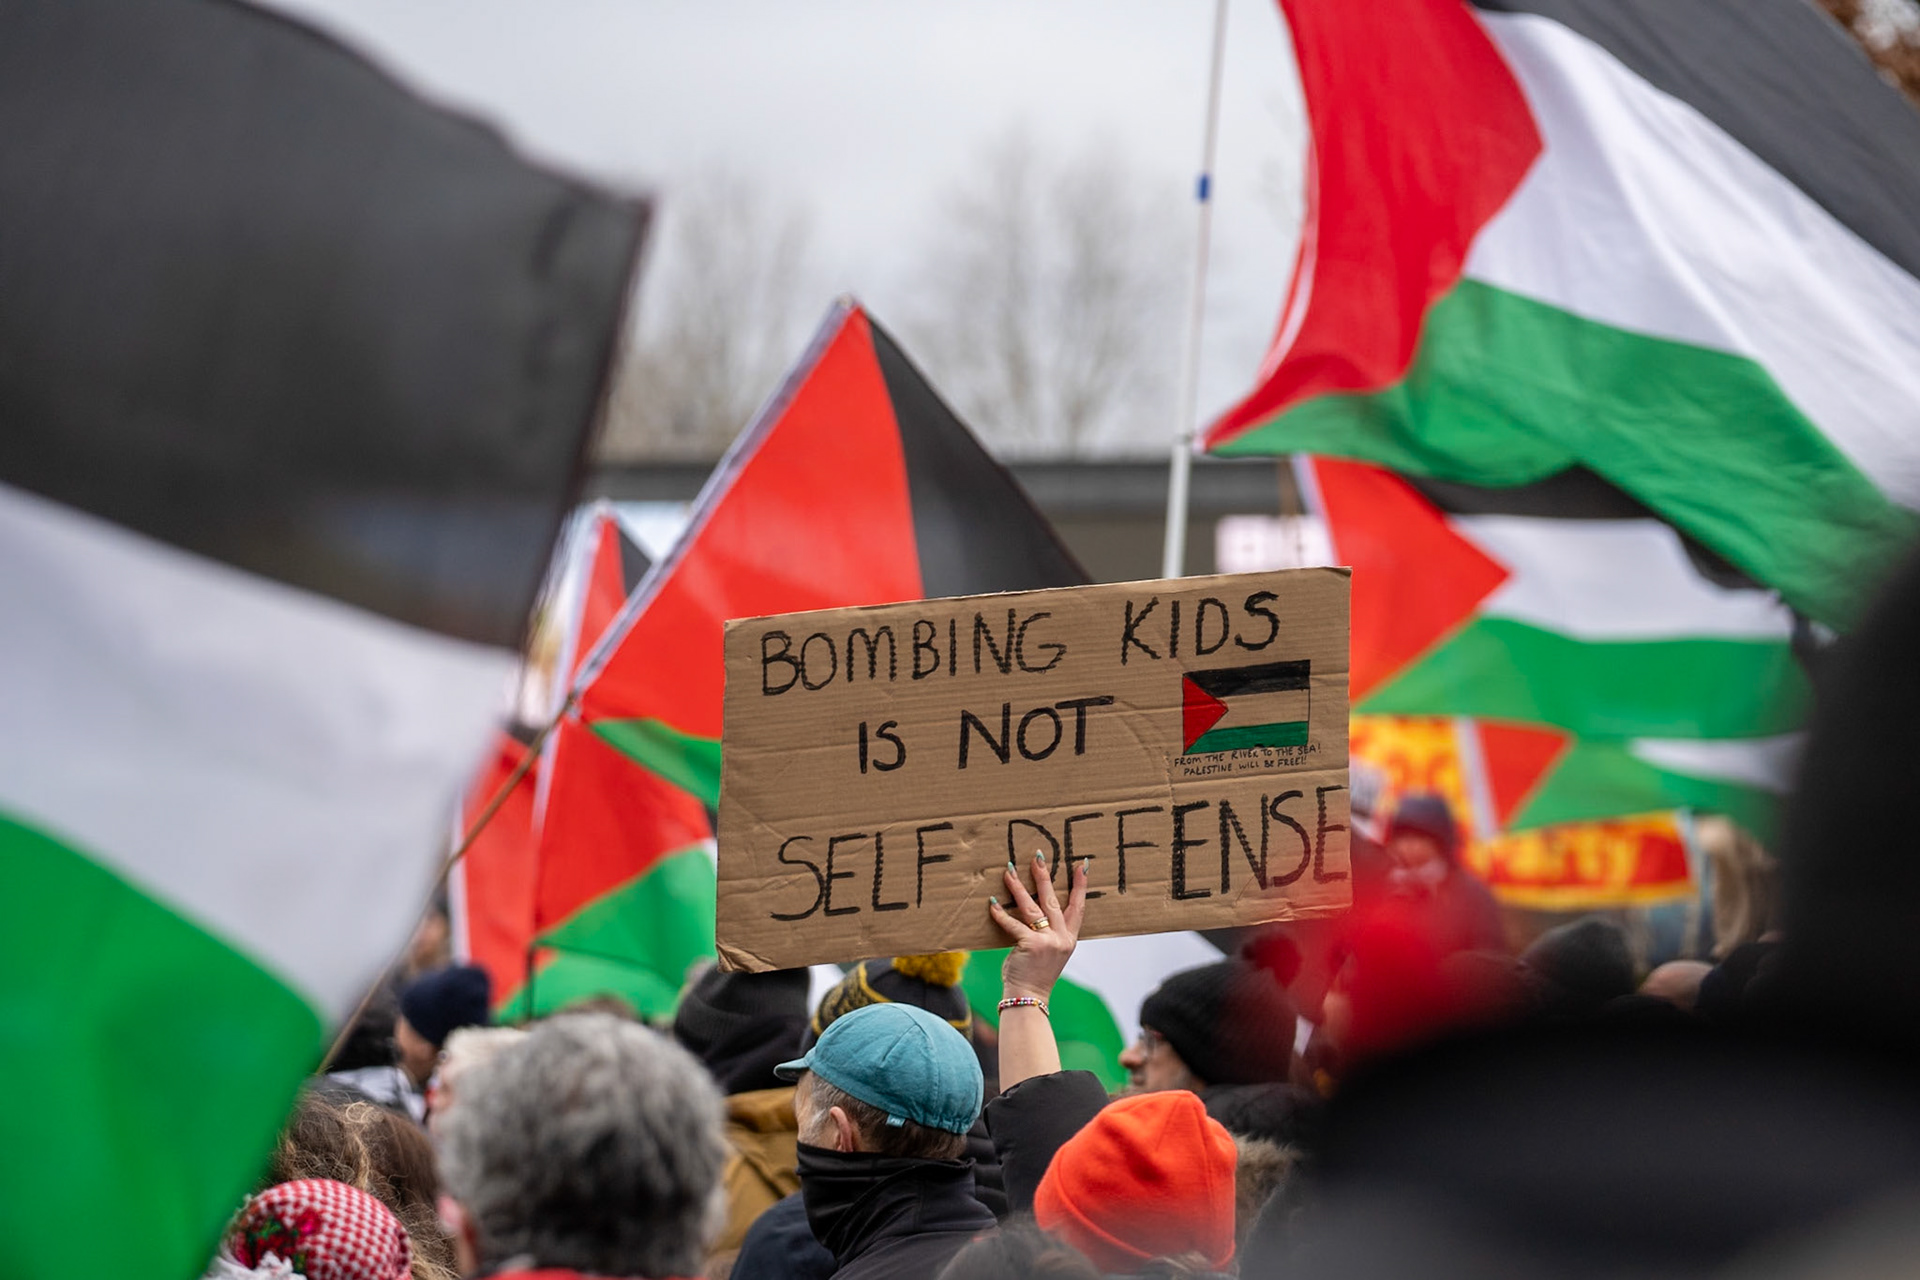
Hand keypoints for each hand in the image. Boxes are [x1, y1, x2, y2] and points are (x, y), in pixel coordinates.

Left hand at [988, 852, 1086, 1001]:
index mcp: (1069, 938)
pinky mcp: (1029, 945)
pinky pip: (1013, 924)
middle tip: (1038, 856)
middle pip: (1054, 900)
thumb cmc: (1036, 974)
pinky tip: (992, 902)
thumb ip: (1049, 932)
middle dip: (1044, 876)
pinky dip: (1001, 913)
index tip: (1080, 865)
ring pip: (1031, 907)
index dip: (1080, 885)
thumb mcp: (1051, 952)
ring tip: (1009, 870)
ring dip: (1018, 886)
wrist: (1029, 998)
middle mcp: (1061, 938)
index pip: (1078, 907)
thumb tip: (1035, 909)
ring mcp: (1047, 942)